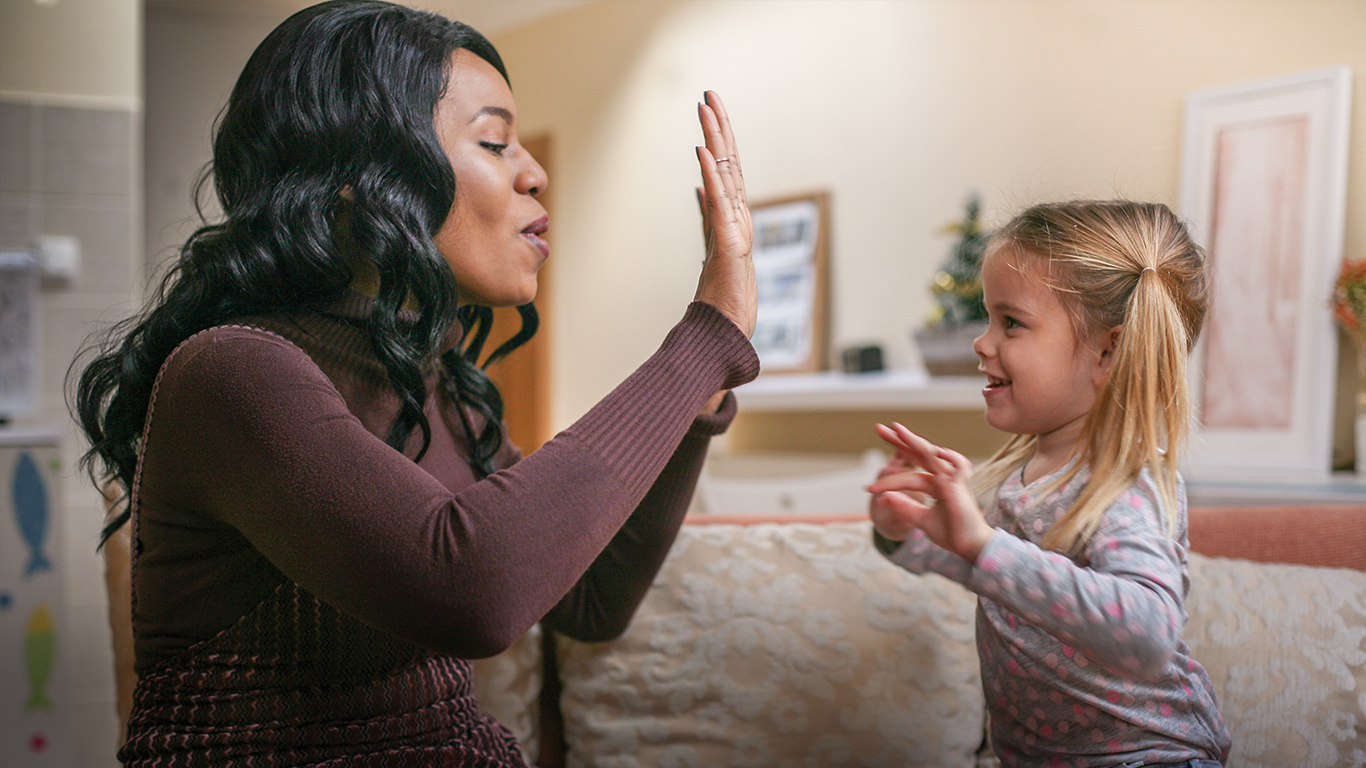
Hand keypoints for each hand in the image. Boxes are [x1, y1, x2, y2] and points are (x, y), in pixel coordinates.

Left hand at [692, 91, 755, 337]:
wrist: (724, 334)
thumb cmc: (722, 299)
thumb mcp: (715, 249)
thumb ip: (710, 218)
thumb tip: (700, 190)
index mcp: (731, 218)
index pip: (727, 169)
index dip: (719, 138)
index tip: (709, 109)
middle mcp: (737, 219)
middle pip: (730, 164)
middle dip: (719, 127)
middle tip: (709, 94)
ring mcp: (735, 232)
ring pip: (727, 176)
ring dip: (715, 141)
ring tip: (706, 109)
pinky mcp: (730, 247)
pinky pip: (719, 205)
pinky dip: (711, 177)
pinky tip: (702, 152)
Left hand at [866, 423, 993, 563]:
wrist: (970, 547)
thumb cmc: (952, 532)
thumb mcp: (922, 519)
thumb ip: (905, 507)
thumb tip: (883, 498)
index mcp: (935, 483)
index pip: (911, 470)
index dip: (891, 474)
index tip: (868, 487)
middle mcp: (943, 477)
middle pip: (919, 454)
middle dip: (900, 441)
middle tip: (879, 429)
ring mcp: (952, 480)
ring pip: (931, 455)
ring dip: (914, 441)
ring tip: (896, 430)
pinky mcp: (961, 487)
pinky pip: (958, 466)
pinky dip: (950, 457)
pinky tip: (937, 451)